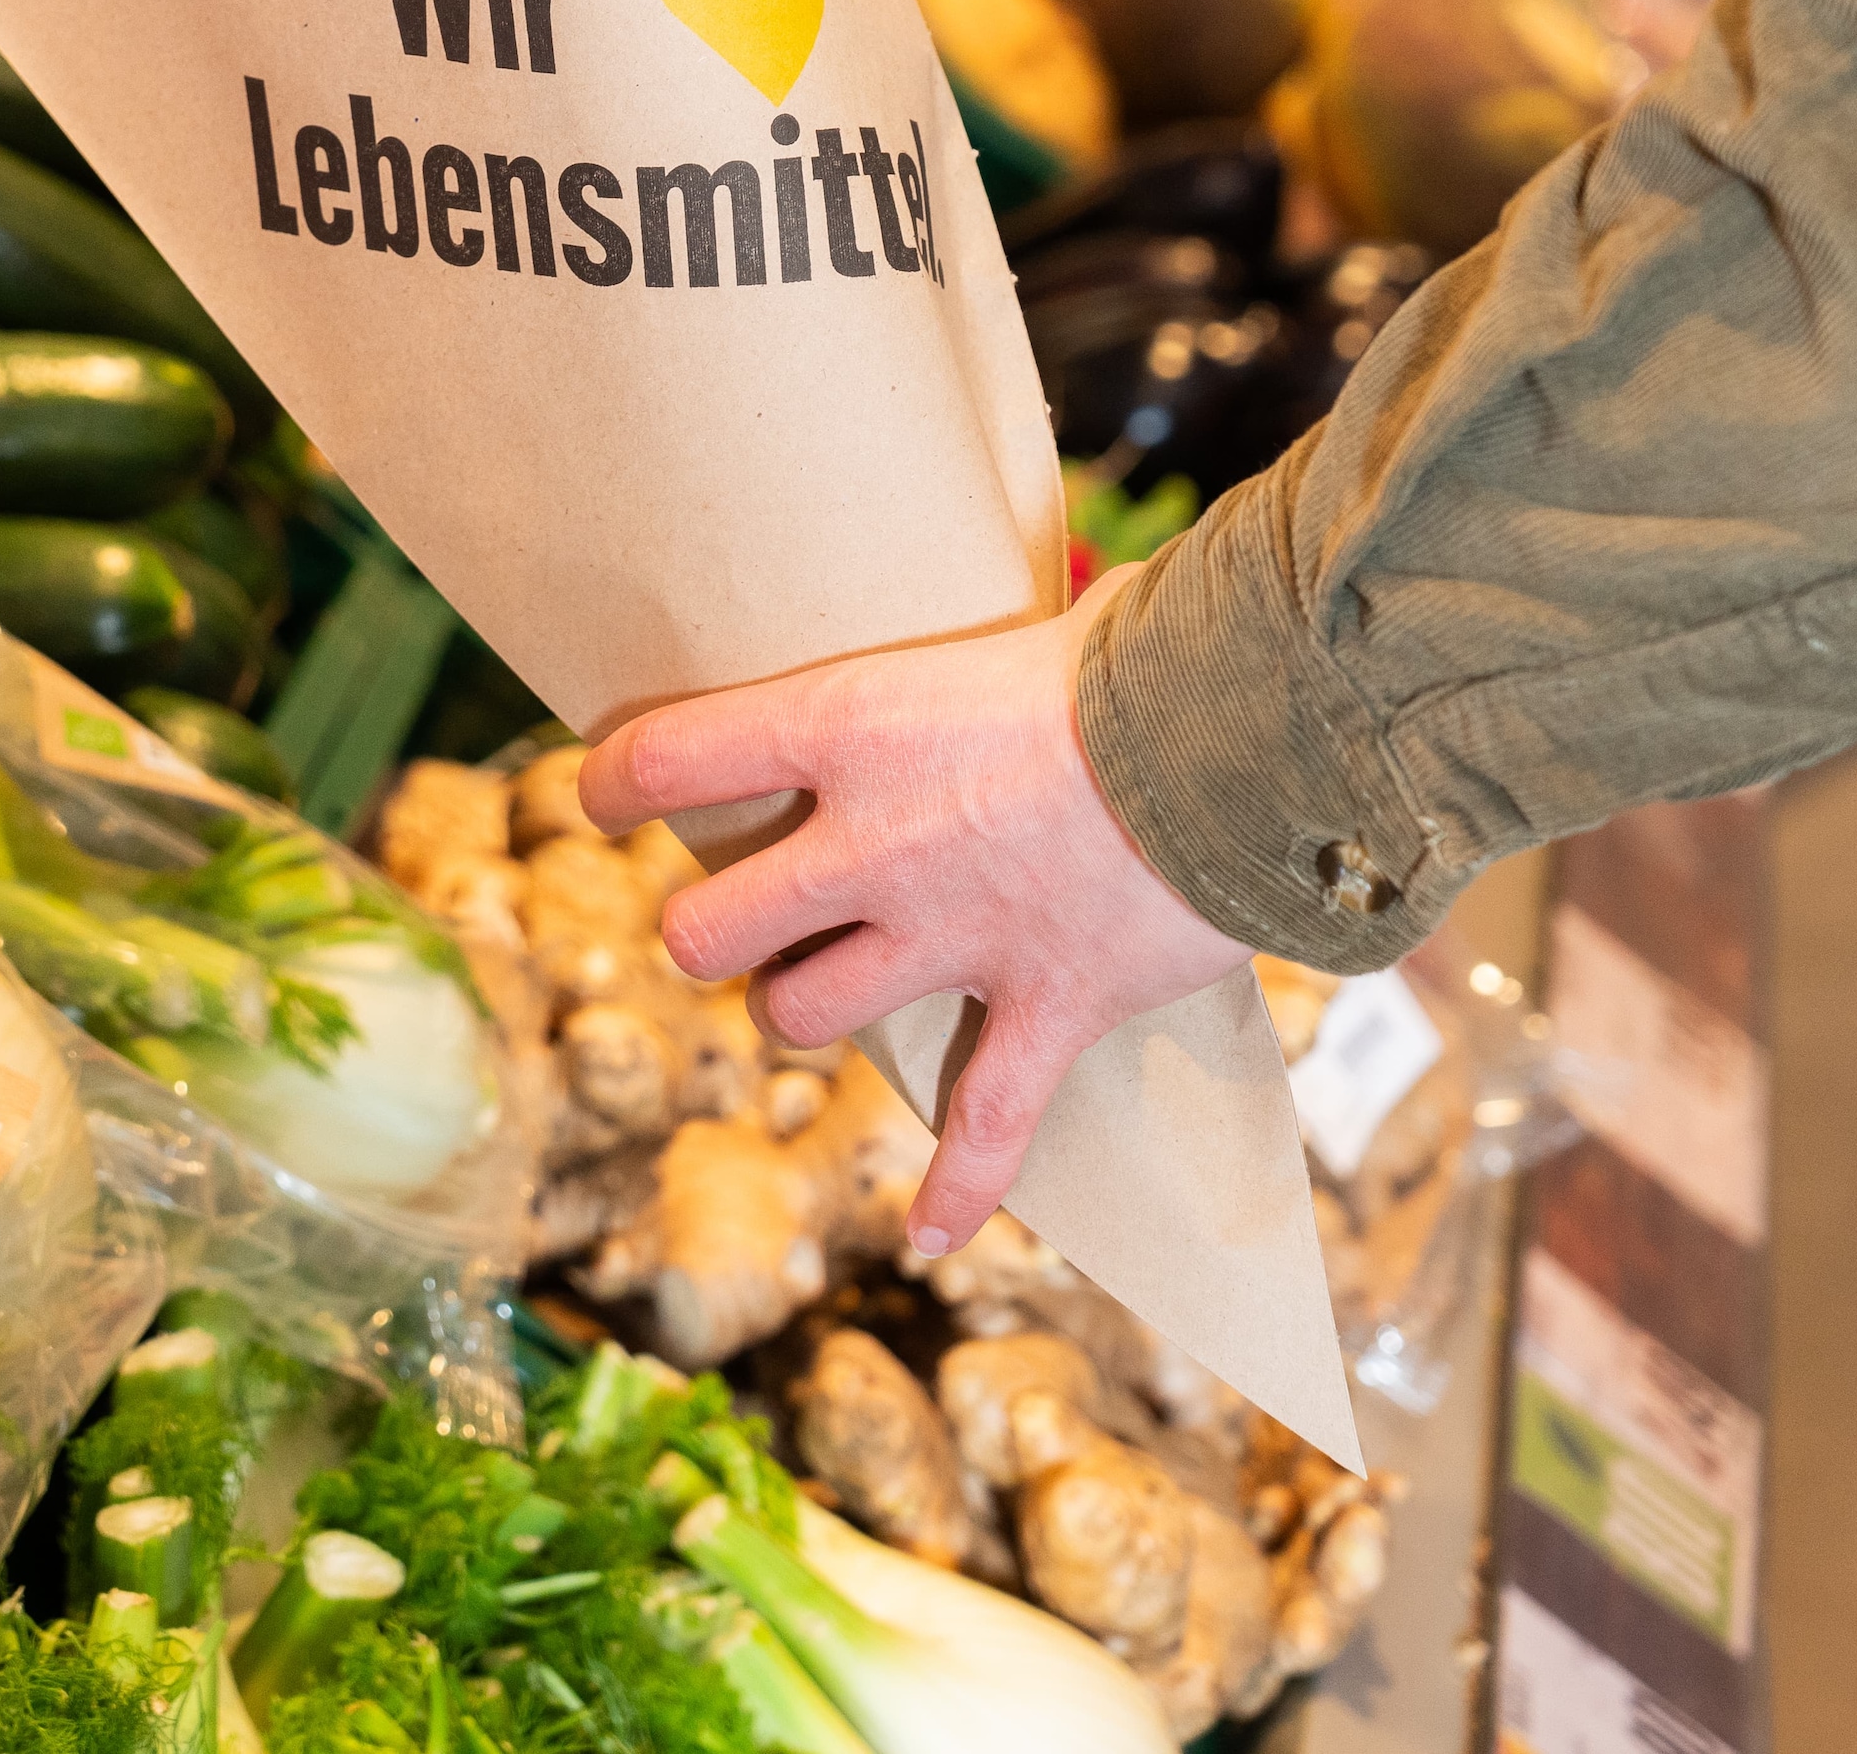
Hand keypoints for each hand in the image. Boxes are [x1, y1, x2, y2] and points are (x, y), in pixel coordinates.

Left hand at [580, 579, 1254, 1256]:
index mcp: (852, 727)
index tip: (601, 792)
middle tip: (740, 917)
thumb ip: (995, 655)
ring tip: (824, 987)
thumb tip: (1054, 620)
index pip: (672, 758)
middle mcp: (876, 843)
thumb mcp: (1025, 626)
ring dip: (803, 1009)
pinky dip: (957, 1187)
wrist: (1255, 735)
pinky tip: (927, 1236)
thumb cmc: (1148, 652)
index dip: (613, 781)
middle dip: (707, 933)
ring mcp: (954, 938)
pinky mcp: (1044, 1006)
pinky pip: (985, 1128)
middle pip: (711, 930)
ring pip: (806, 1016)